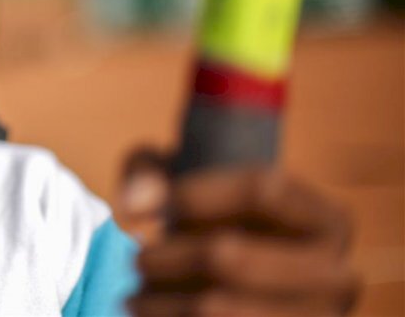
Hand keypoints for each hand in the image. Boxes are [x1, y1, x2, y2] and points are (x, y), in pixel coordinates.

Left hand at [116, 150, 358, 315]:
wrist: (240, 294)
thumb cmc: (210, 228)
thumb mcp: (182, 180)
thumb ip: (148, 170)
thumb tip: (135, 204)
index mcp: (328, 221)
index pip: (263, 189)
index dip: (192, 194)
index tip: (144, 209)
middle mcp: (337, 277)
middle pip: (228, 256)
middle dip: (166, 257)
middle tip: (137, 261)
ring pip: (215, 308)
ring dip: (161, 300)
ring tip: (135, 295)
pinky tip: (150, 316)